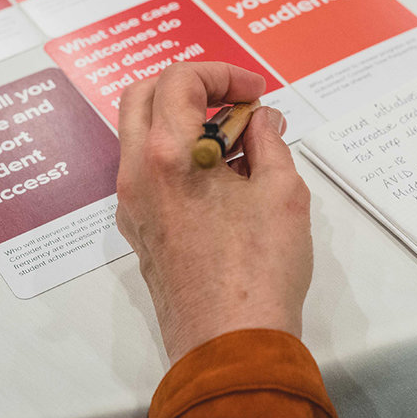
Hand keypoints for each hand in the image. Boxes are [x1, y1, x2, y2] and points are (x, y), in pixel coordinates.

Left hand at [115, 62, 312, 362]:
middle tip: (235, 101)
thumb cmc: (258, 271)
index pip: (180, 79)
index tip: (256, 91)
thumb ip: (270, 141)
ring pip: (142, 134)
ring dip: (184, 120)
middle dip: (192, 85)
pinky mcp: (142, 230)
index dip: (223, 73)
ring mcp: (133, 205)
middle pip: (144, 95)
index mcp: (169, 154)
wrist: (231, 345)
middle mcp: (138, 174)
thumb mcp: (282, 191)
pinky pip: (150, 170)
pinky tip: (224, 177)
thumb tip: (262, 121)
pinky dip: (180, 153)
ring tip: (238, 143)